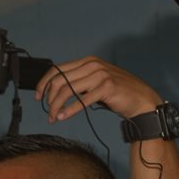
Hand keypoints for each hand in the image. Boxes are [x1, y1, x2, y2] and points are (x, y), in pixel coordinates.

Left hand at [36, 56, 161, 122]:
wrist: (140, 99)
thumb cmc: (116, 92)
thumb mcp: (94, 82)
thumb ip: (78, 81)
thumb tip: (55, 91)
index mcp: (87, 61)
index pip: (57, 69)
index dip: (43, 83)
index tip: (38, 96)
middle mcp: (92, 65)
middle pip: (59, 80)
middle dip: (49, 98)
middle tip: (49, 112)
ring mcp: (100, 75)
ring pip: (67, 90)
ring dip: (56, 106)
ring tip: (54, 117)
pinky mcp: (107, 87)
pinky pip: (81, 100)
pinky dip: (69, 110)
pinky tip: (63, 117)